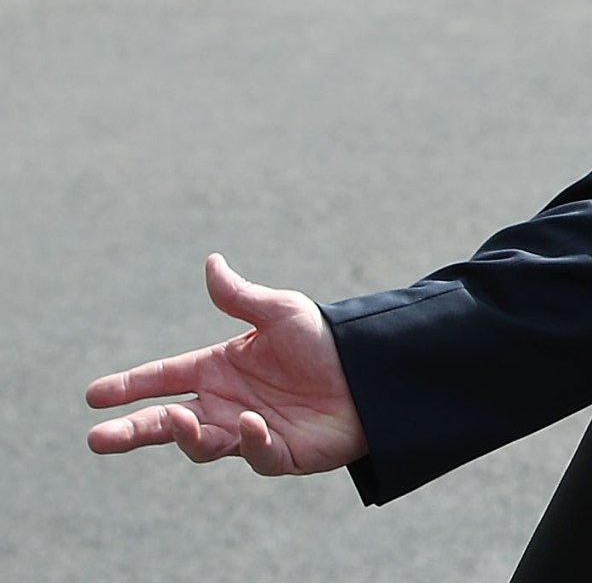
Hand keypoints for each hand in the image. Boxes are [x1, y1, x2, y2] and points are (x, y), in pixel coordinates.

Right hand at [86, 254, 366, 475]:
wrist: (374, 370)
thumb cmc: (326, 341)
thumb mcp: (282, 312)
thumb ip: (241, 296)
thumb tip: (212, 262)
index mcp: (218, 368)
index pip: (163, 378)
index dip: (128, 386)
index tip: (93, 395)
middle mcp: (225, 403)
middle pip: (167, 422)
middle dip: (132, 431)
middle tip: (98, 439)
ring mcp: (248, 431)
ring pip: (203, 444)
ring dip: (187, 435)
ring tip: (177, 420)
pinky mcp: (280, 453)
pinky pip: (257, 454)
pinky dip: (250, 442)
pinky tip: (252, 423)